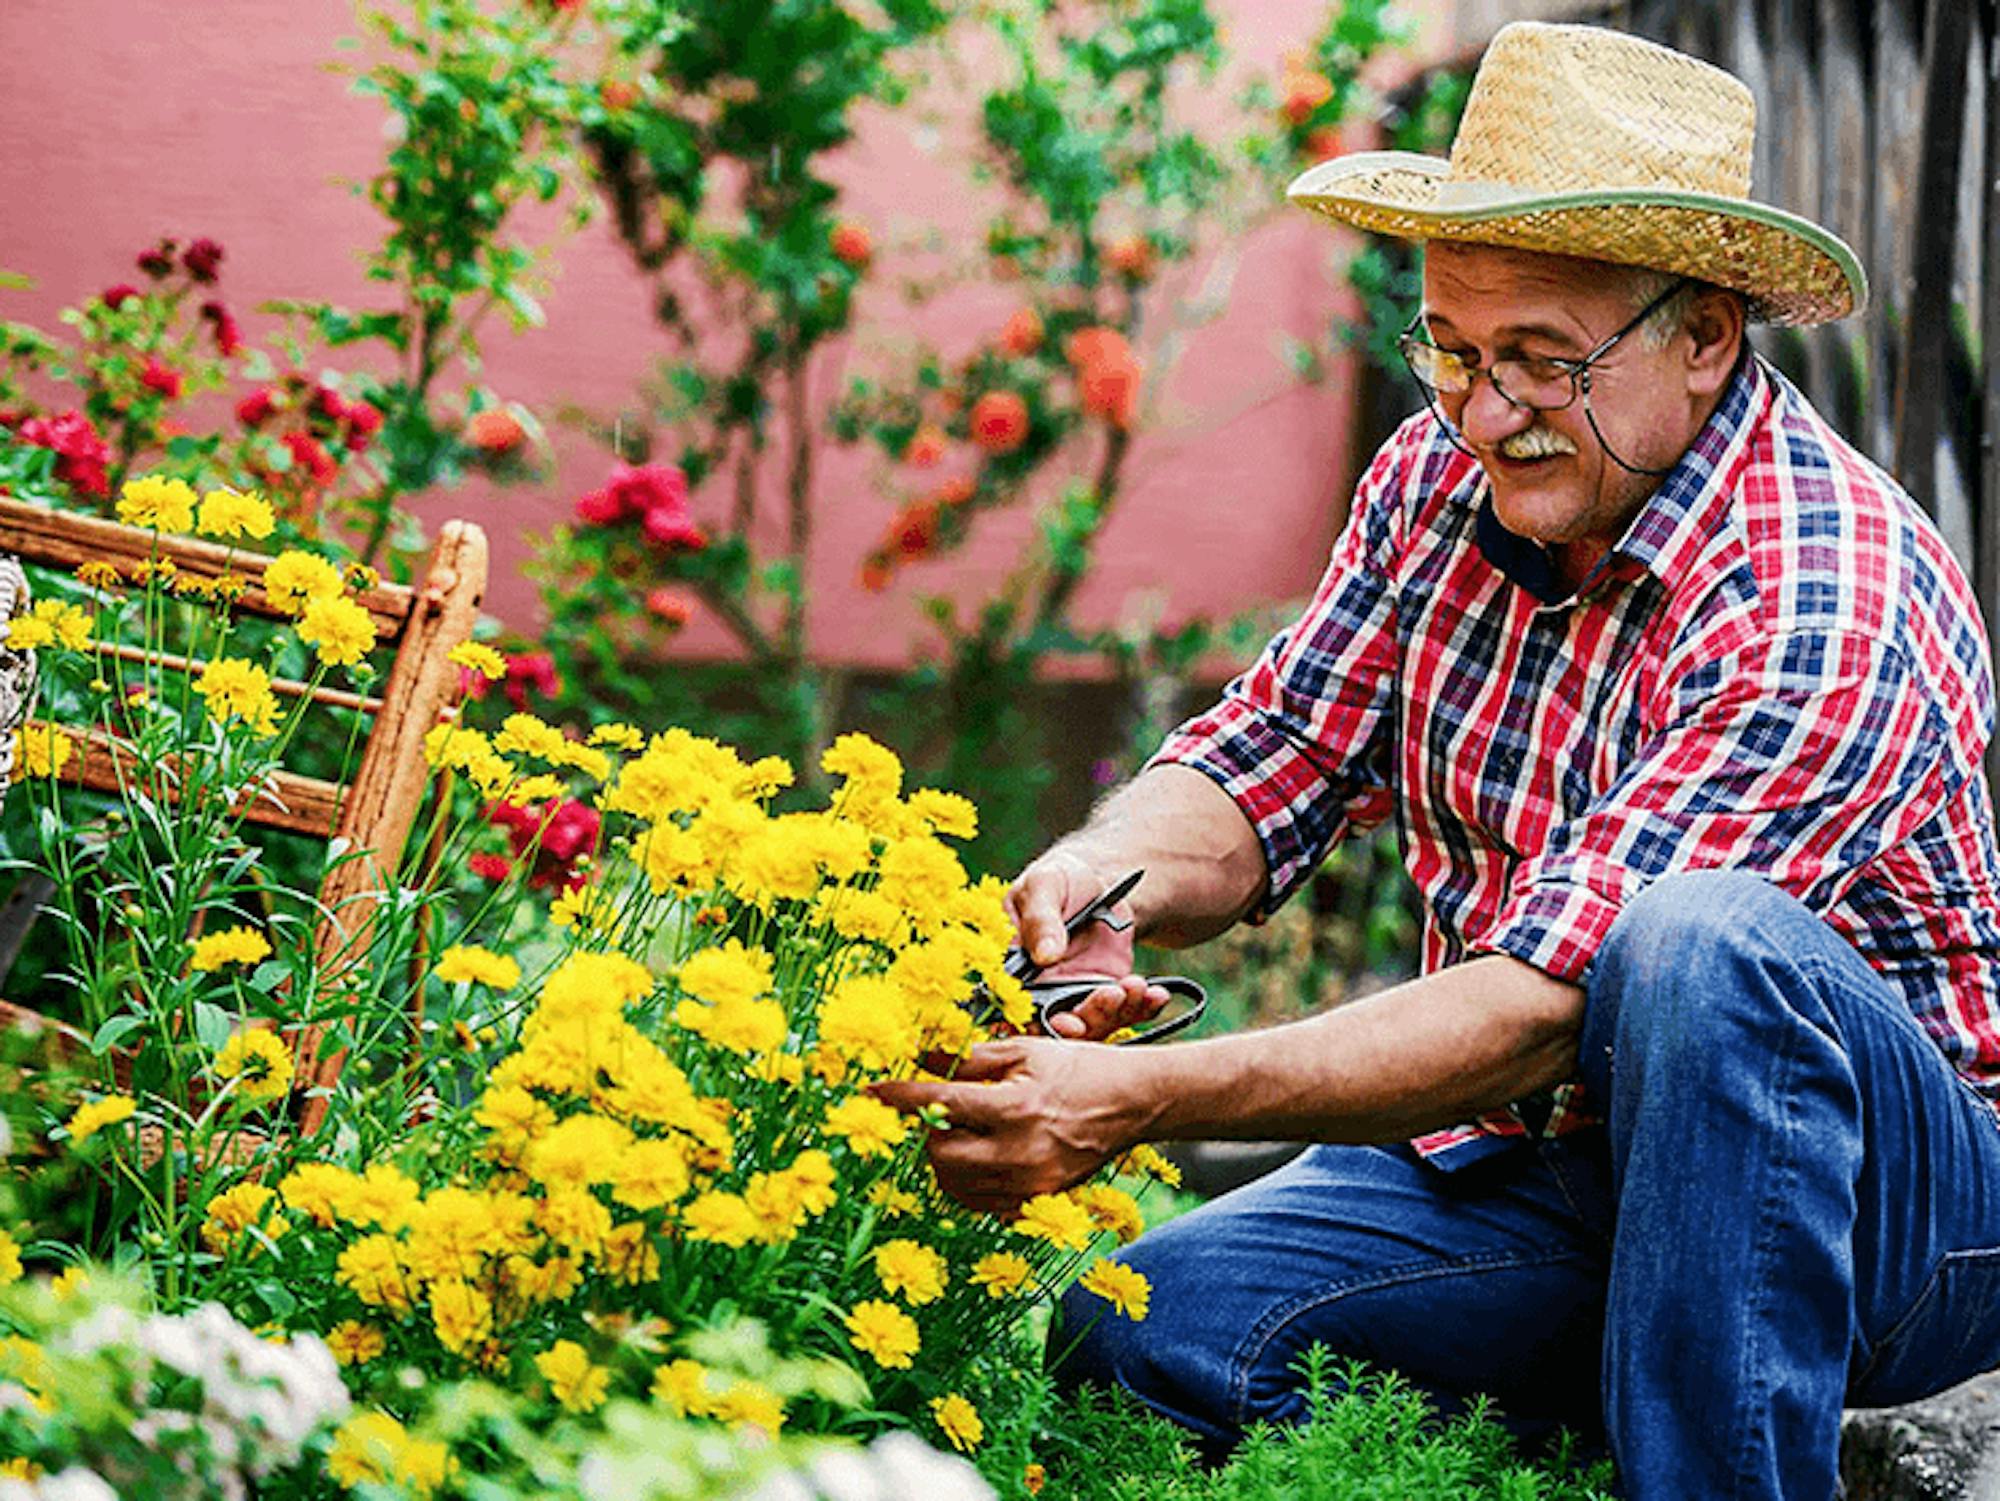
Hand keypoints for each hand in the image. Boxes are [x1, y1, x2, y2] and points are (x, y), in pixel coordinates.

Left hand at [872, 1037, 1147, 1215]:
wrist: (1133, 1104)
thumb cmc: (1078, 1069)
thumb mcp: (1022, 1051)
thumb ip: (967, 1058)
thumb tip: (919, 1055)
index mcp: (1014, 1108)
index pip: (938, 1103)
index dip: (898, 1096)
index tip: (869, 1091)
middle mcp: (1019, 1153)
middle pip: (939, 1154)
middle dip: (928, 1131)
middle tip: (938, 1111)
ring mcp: (1028, 1185)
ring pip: (954, 1184)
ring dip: (945, 1158)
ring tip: (961, 1132)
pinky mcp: (1036, 1204)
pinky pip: (980, 1202)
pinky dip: (969, 1181)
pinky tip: (981, 1156)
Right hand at [1007, 850, 1168, 1040]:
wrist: (1095, 880)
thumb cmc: (1057, 881)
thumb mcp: (1043, 886)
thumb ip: (1040, 919)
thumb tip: (1044, 955)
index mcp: (1015, 970)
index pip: (1020, 1010)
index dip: (1039, 1026)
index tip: (1067, 1023)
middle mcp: (1043, 991)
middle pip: (1060, 1024)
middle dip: (1087, 1022)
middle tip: (1109, 998)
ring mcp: (1077, 995)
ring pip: (1096, 1021)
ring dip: (1118, 1010)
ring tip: (1135, 986)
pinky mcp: (1108, 992)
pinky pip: (1125, 1009)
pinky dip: (1142, 1007)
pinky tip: (1156, 995)